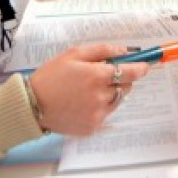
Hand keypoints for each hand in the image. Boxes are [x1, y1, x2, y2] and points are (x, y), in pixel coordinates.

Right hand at [29, 44, 150, 135]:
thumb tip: (123, 50)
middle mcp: (101, 96)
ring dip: (111, 93)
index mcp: (97, 75)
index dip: (140, 68)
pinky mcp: (92, 127)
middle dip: (121, 79)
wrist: (32, 104)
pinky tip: (83, 103)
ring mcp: (97, 114)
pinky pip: (106, 114)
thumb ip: (101, 50)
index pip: (130, 72)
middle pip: (126, 86)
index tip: (145, 66)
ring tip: (90, 90)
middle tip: (105, 76)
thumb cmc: (51, 76)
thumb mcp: (73, 54)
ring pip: (117, 100)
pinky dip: (100, 107)